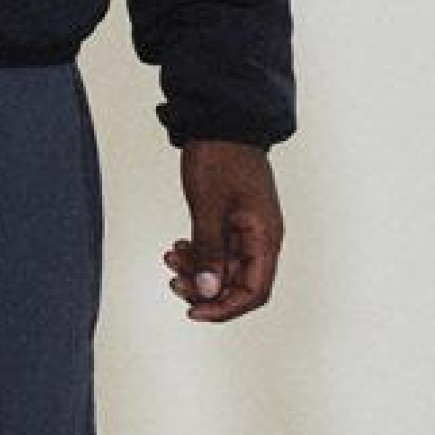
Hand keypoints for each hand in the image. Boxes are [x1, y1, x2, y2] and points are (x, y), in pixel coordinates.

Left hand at [164, 141, 283, 322]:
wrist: (222, 123)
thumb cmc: (220, 158)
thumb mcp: (209, 207)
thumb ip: (210, 251)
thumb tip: (208, 291)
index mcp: (264, 238)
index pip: (253, 292)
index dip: (224, 308)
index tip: (193, 311)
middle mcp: (262, 239)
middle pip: (238, 285)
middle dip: (205, 289)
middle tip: (174, 281)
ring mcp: (248, 231)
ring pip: (225, 269)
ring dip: (198, 271)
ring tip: (170, 259)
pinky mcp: (234, 222)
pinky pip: (219, 251)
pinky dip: (199, 254)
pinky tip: (178, 248)